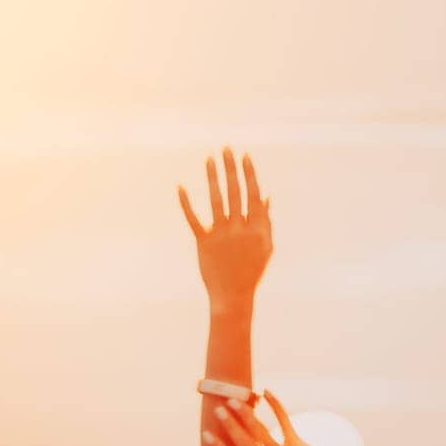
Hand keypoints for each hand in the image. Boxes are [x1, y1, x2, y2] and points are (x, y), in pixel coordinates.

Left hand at [178, 148, 272, 310]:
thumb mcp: (264, 247)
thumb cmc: (251, 271)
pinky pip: (194, 219)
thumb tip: (265, 197)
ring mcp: (221, 235)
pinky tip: (180, 186)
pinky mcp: (204, 243)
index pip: (253, 194)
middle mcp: (240, 229)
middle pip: (235, 192)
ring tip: (209, 159)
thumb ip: (265, 222)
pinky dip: (186, 203)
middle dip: (231, 168)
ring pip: (216, 200)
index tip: (244, 156)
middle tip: (226, 148)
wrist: (233, 297)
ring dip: (213, 177)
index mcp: (257, 229)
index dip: (249, 174)